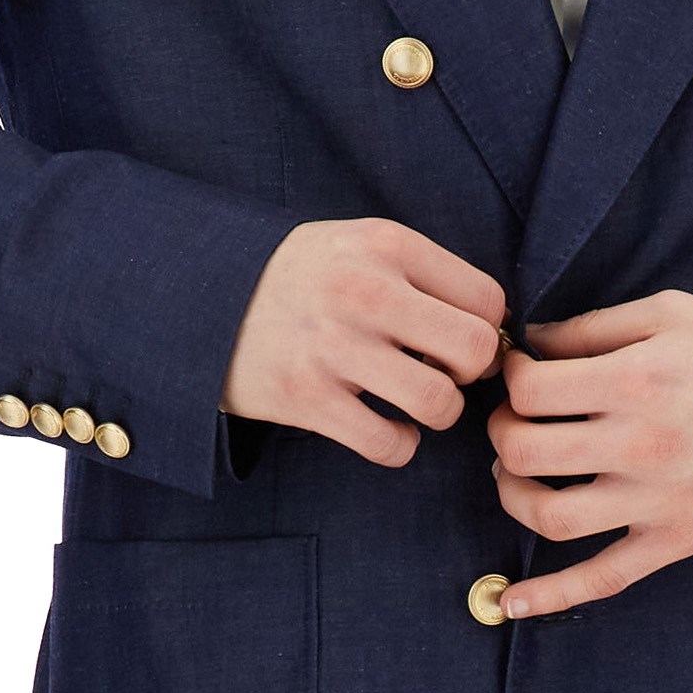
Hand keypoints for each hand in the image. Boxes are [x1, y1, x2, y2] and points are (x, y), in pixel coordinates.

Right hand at [221, 217, 506, 465]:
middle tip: (446, 374)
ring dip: (438, 413)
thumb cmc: (299, 277)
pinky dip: (399, 446)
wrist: (196, 297)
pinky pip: (388, 444)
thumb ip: (422, 274)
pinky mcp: (305, 398)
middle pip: (476, 350)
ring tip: (415, 402)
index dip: (486, 329)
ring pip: (439, 403)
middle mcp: (363, 291)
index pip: (488, 300)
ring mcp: (333, 347)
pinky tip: (386, 429)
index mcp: (385, 245)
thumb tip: (496, 330)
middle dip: (473, 373)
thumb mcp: (357, 245)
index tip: (458, 341)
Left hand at [486, 289, 692, 617]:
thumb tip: (533, 343)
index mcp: (636, 380)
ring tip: (516, 476)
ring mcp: (656, 501)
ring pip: (549, 517)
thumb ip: (597, 326)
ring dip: (512, 496)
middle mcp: (640, 444)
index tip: (521, 374)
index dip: (511, 377)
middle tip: (512, 421)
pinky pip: (604, 579)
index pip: (530, 389)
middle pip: (525, 450)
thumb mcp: (674, 314)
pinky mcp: (675, 540)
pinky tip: (513, 604)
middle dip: (501, 432)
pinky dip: (553, 596)